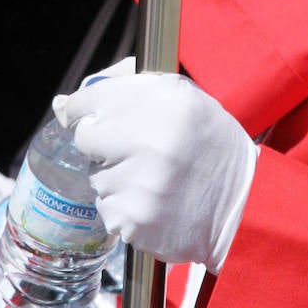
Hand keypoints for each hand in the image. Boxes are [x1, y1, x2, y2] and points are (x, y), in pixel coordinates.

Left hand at [53, 64, 257, 272]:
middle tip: (135, 149)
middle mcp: (148, 143)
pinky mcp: (134, 222)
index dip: (84, 109)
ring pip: (96, 177)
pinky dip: (123, 206)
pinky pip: (107, 209)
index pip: (88, 101)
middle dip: (103, 144)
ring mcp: (140, 187)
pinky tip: (154, 202)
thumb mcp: (175, 93)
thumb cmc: (203, 140)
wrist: (247, 202)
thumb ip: (118, 85)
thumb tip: (60, 104)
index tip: (88, 115)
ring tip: (154, 178)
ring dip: (115, 177)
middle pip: (85, 139)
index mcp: (161, 102)